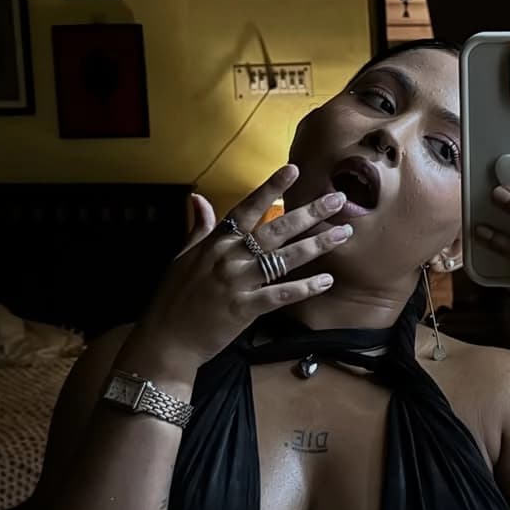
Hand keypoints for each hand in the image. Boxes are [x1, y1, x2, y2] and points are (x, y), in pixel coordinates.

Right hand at [132, 164, 352, 371]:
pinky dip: (304, 287)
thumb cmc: (174, 298)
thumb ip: (198, 228)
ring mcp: (236, 283)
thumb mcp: (182, 257)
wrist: (166, 339)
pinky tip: (326, 280)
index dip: (270, 188)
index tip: (292, 170)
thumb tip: (199, 198)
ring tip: (343, 234)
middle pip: (275, 229)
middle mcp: (228, 258)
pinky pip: (280, 295)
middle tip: (338, 200)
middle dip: (309, 213)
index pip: (246, 208)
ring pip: (283, 258)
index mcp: (214, 243)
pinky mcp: (244, 309)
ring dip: (316, 245)